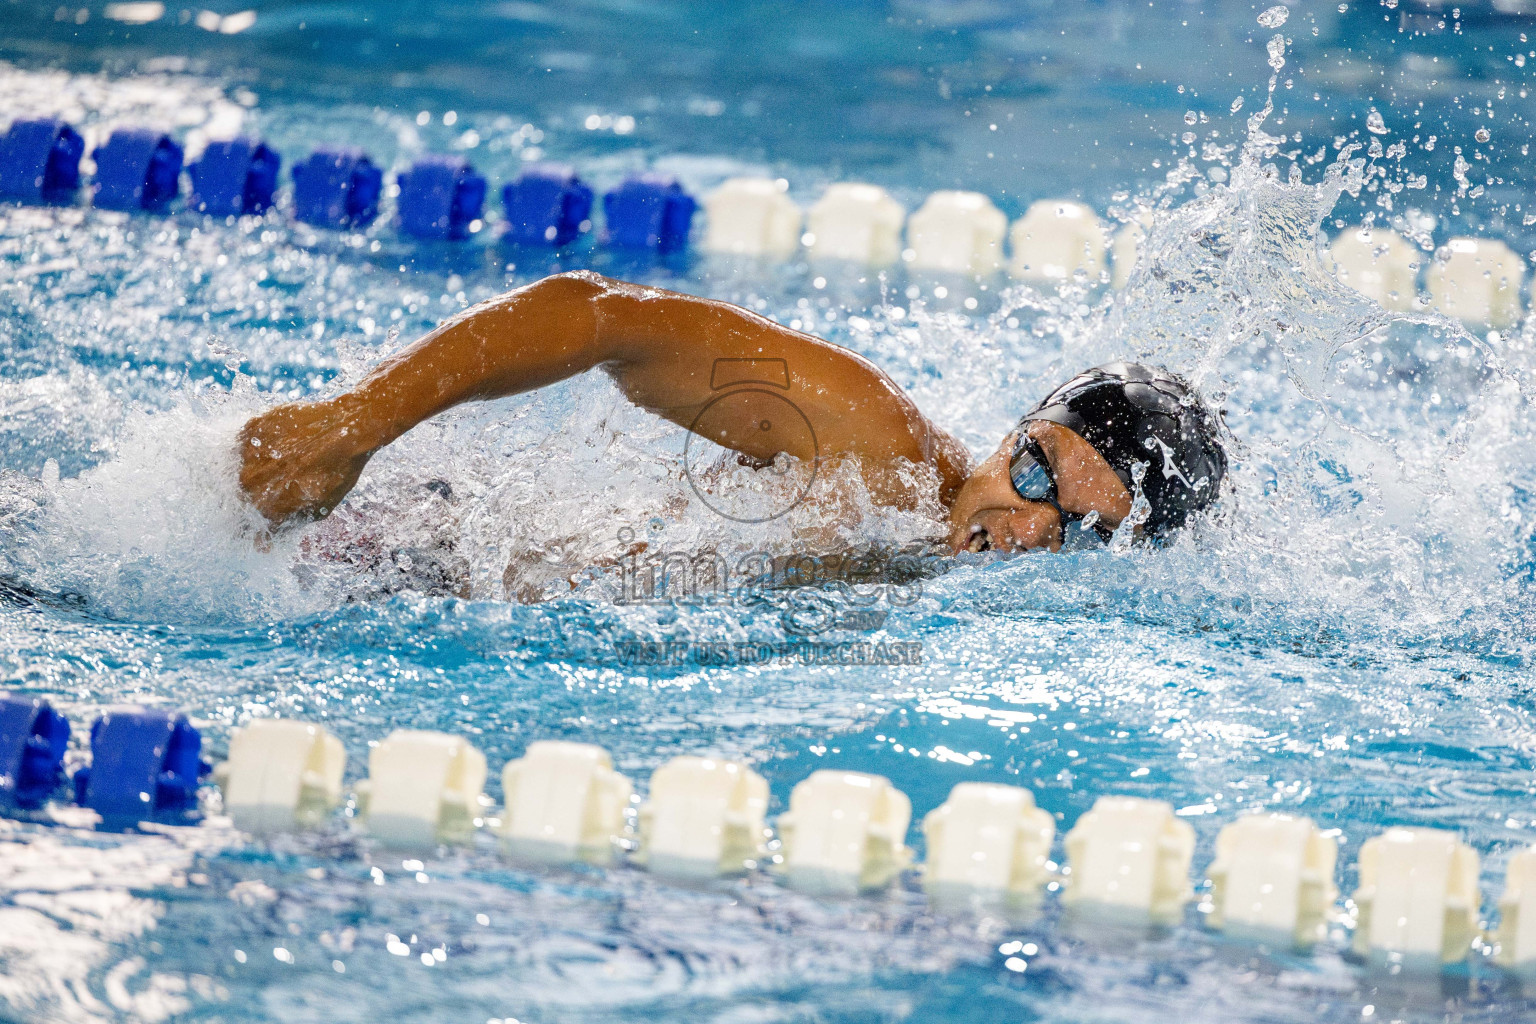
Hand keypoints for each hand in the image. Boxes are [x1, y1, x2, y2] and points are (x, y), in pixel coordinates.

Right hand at [237, 396, 375, 527]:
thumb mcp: (319, 508)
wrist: (347, 428)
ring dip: (259, 468)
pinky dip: (259, 445)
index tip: (265, 515)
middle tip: (284, 481)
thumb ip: (288, 525)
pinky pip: (246, 443)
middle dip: (260, 493)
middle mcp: (250, 484)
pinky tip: (283, 443)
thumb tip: (262, 545)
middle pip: (243, 496)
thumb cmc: (338, 470)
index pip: (248, 525)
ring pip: (243, 468)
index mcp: (267, 508)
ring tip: (288, 459)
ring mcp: (248, 456)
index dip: (255, 523)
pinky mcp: (251, 429)